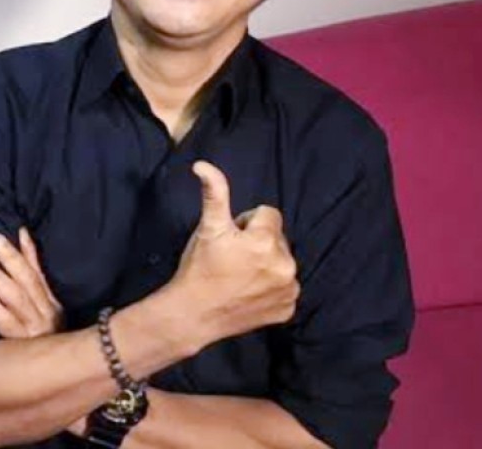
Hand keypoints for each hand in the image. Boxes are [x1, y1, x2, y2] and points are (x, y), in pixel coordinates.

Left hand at [0, 228, 86, 435]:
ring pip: (16, 299)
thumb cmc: (46, 347)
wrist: (62, 384)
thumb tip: (22, 253)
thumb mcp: (46, 317)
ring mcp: (33, 332)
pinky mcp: (19, 347)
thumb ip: (35, 288)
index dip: (29, 252)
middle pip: (27, 282)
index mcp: (52, 306)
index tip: (18, 230)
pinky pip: (5, 324)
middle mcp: (46, 316)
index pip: (40, 274)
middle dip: (10, 259)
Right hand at [165, 161, 299, 347]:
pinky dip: (271, 288)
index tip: (231, 241)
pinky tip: (250, 292)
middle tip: (234, 258)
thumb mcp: (207, 228)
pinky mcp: (287, 309)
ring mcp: (288, 290)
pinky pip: (286, 288)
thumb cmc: (198, 268)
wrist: (193, 315)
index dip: (246, 224)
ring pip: (282, 261)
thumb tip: (202, 165)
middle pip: (277, 238)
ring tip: (241, 276)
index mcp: (266, 242)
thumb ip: (214, 193)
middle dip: (259, 243)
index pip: (268, 214)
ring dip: (267, 264)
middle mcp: (285, 266)